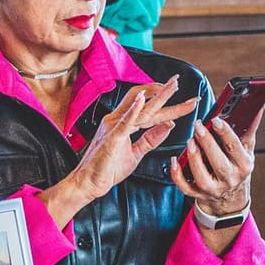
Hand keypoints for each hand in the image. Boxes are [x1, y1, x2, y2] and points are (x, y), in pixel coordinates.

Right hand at [64, 81, 192, 210]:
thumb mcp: (136, 153)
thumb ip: (151, 139)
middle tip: (177, 81)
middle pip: (143, 101)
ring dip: (156, 97)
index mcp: (122, 124)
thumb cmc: (107, 169)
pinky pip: (124, 122)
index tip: (176, 92)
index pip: (146, 107)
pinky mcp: (112, 138)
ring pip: (138, 107)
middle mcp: (116, 120)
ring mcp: (113, 127)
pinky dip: (134, 110)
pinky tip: (142, 100)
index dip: (161, 99)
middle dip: (162, 91)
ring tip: (170, 87)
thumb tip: (169, 126)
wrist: (88, 183)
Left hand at [173, 115, 255, 222]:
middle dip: (207, 143)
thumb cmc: (237, 167)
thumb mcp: (247, 150)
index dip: (225, 133)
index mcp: (243, 165)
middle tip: (198, 126)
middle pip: (218, 162)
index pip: (235, 147)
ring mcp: (214, 189)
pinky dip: (177, 175)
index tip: (216, 119)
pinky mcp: (199, 194)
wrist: (230, 197)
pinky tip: (174, 160)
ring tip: (190, 141)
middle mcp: (230, 179)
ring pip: (201, 177)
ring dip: (194, 158)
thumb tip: (258, 107)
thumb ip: (249, 129)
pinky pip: (185, 187)